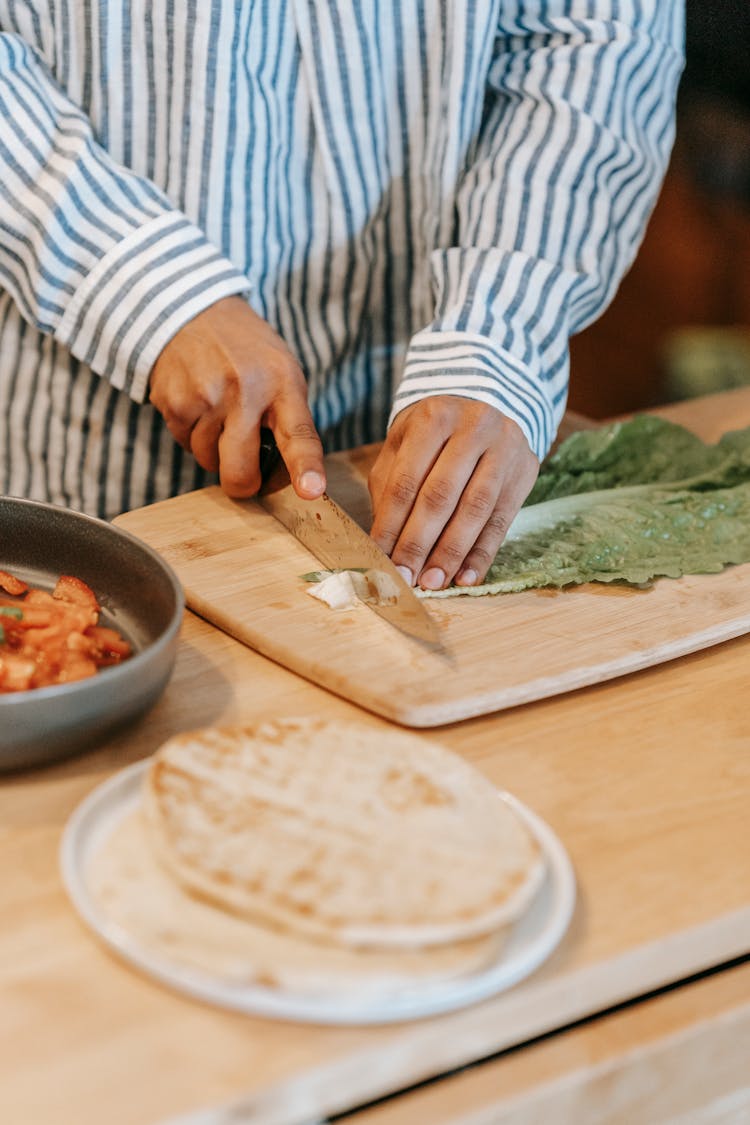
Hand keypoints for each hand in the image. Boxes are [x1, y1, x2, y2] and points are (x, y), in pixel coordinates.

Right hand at [149, 296, 325, 498]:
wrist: (192, 312)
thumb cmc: (247, 353)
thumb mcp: (283, 372)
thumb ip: (290, 421)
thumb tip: (289, 479)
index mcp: (282, 384)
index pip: (298, 435)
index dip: (305, 467)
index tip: (310, 490)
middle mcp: (243, 392)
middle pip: (240, 472)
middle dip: (244, 482)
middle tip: (248, 469)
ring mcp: (204, 399)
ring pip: (209, 462)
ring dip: (216, 451)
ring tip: (220, 414)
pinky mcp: (173, 403)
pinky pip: (186, 446)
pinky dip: (194, 436)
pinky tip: (200, 406)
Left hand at [369, 396, 538, 589]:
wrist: (486, 405)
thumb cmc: (433, 436)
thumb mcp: (404, 446)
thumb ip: (389, 488)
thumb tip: (382, 544)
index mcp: (433, 418)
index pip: (406, 481)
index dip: (392, 524)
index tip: (381, 559)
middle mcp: (473, 427)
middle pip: (441, 496)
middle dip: (420, 543)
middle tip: (406, 577)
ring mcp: (504, 448)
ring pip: (475, 509)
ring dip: (452, 553)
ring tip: (434, 582)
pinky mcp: (525, 470)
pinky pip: (502, 520)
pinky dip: (483, 553)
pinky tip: (467, 577)